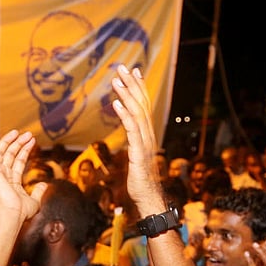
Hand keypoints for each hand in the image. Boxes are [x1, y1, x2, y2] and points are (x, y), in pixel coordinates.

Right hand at [0, 129, 44, 221]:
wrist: (13, 214)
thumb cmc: (22, 212)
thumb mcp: (35, 201)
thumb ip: (39, 192)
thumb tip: (44, 185)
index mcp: (12, 183)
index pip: (18, 162)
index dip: (25, 151)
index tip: (32, 141)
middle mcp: (4, 177)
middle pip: (11, 155)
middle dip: (20, 143)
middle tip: (28, 134)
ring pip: (3, 153)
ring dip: (10, 141)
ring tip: (18, 131)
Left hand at [111, 65, 162, 209]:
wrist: (147, 198)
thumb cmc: (139, 180)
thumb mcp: (134, 157)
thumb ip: (133, 143)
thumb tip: (128, 135)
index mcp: (147, 135)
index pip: (144, 106)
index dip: (139, 88)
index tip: (134, 71)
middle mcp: (148, 135)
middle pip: (141, 104)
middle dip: (132, 85)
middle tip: (122, 67)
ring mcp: (145, 143)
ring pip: (137, 113)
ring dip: (126, 95)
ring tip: (116, 80)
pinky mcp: (138, 153)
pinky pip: (132, 130)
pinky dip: (124, 114)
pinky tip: (116, 102)